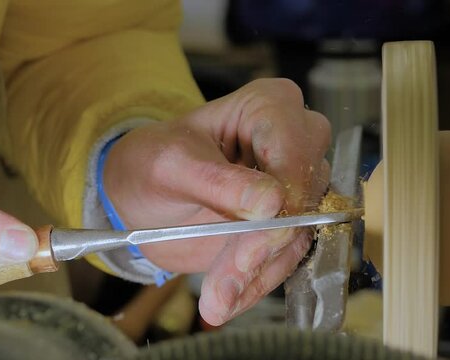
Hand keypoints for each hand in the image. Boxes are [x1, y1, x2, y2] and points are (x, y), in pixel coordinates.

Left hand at [104, 78, 330, 325]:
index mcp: (269, 107)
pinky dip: (260, 281)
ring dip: (258, 273)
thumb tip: (273, 202)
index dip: (281, 205)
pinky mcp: (289, 220)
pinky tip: (229, 298)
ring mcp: (295, 183)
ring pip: (300, 233)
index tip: (248, 249)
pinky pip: (289, 254)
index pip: (295, 154)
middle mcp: (294, 140)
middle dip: (265, 247)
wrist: (144, 198)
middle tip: (223, 285)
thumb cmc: (152, 164)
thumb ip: (218, 182)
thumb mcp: (169, 166)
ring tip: (216, 300)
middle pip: (304, 196)